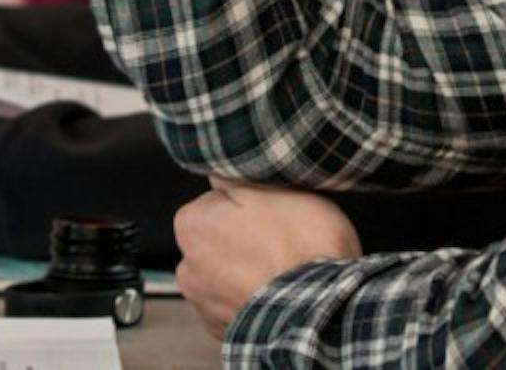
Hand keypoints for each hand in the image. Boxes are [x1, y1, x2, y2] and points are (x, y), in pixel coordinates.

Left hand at [173, 180, 360, 339]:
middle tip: (283, 238)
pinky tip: (281, 293)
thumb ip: (238, 177)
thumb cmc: (300, 246)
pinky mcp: (223, 331)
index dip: (250, 201)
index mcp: (193, 223)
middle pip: (219, 238)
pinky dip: (254, 298)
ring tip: (285, 269)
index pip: (217, 199)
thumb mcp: (277, 188)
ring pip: (228, 273)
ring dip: (249, 271)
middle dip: (244, 238)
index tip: (273, 209)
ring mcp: (204, 304)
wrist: (318, 312)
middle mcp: (187, 266)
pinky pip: (238, 303)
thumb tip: (220, 174)